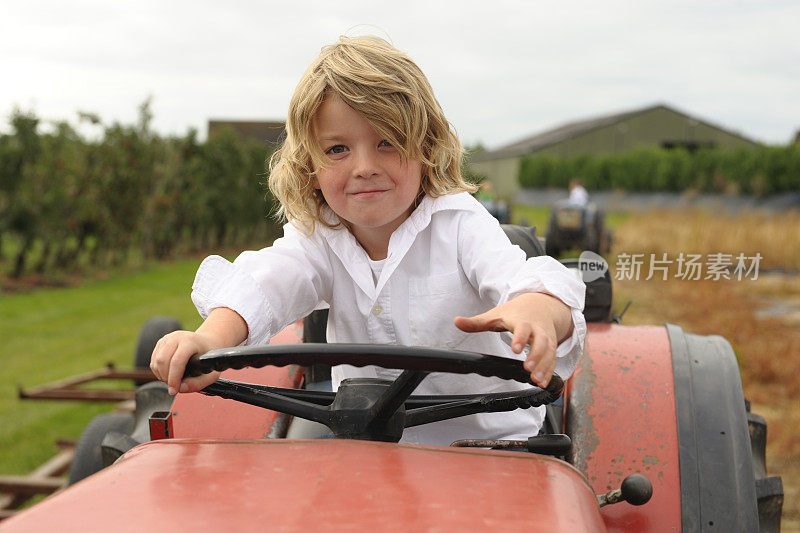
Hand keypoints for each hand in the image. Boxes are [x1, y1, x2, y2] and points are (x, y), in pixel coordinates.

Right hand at [150, 331, 221, 394]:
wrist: (206, 342)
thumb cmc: (209, 358)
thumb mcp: (211, 373)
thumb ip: (197, 383)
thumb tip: (180, 388)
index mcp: (190, 341)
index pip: (177, 361)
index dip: (174, 378)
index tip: (174, 391)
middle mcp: (177, 337)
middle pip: (163, 361)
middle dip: (167, 378)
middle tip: (175, 386)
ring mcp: (167, 338)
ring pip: (156, 362)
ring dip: (162, 376)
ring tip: (173, 380)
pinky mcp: (161, 343)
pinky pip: (154, 361)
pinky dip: (158, 372)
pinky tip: (169, 374)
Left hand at [454, 293, 571, 386]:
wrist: (540, 305)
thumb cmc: (514, 312)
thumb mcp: (495, 315)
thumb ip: (476, 322)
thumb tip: (456, 321)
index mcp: (522, 321)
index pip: (523, 328)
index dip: (520, 338)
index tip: (515, 349)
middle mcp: (537, 329)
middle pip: (541, 341)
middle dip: (536, 355)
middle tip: (528, 368)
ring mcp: (546, 338)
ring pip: (549, 352)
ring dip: (544, 366)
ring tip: (536, 380)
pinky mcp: (551, 347)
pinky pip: (553, 359)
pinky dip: (549, 371)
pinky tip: (543, 383)